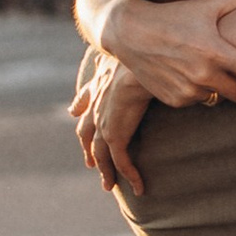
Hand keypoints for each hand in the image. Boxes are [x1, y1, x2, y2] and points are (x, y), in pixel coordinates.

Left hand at [74, 52, 157, 195]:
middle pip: (87, 130)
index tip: (75, 112)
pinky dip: (129, 175)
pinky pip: (121, 161)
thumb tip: (161, 47)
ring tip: (109, 185)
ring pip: (101, 153)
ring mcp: (103, 121)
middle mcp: (97, 104)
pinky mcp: (114, 135)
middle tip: (90, 162)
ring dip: (106, 170)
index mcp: (101, 83)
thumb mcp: (137, 50)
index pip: (86, 97)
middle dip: (88, 147)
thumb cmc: (144, 52)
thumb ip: (141, 52)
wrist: (141, 60)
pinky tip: (138, 188)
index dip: (80, 107)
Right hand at [96, 0, 235, 114]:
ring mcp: (188, 90)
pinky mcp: (174, 101)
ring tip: (201, 65)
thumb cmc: (175, 14)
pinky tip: (184, 72)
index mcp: (217, 51)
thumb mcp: (208, 4)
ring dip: (218, 86)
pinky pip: (198, 101)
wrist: (131, 31)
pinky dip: (197, 90)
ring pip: (219, 98)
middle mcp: (204, 74)